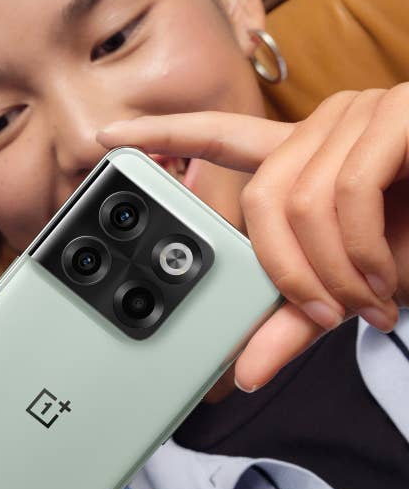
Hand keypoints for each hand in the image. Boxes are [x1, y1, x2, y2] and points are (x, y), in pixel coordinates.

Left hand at [99, 84, 408, 390]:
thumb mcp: (353, 281)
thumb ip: (296, 316)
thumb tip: (241, 374)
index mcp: (306, 155)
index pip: (219, 136)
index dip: (162, 133)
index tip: (108, 138)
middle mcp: (326, 126)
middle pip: (261, 200)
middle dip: (289, 272)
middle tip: (330, 313)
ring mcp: (363, 114)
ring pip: (303, 203)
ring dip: (335, 272)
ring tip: (372, 300)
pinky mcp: (402, 115)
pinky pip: (349, 192)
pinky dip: (361, 252)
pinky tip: (387, 278)